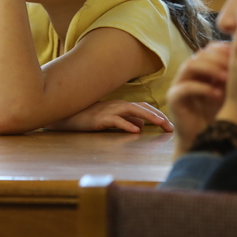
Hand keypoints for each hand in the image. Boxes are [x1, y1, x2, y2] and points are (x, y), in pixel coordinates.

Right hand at [48, 100, 172, 133]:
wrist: (66, 116)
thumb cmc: (89, 118)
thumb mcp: (111, 120)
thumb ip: (126, 121)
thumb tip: (140, 127)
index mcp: (122, 106)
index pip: (144, 108)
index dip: (158, 114)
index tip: (169, 124)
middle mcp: (118, 105)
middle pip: (142, 108)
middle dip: (158, 116)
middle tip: (170, 127)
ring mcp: (109, 111)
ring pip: (132, 111)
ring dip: (148, 116)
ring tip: (160, 123)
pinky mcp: (99, 119)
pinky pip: (115, 121)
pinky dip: (126, 125)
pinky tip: (135, 131)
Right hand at [167, 42, 230, 154]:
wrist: (206, 139)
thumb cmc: (220, 114)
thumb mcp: (230, 92)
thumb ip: (235, 76)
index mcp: (202, 68)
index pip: (211, 49)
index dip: (224, 49)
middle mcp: (189, 73)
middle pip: (201, 54)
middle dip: (219, 59)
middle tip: (234, 66)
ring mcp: (179, 84)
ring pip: (191, 65)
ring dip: (210, 69)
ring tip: (226, 78)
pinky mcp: (173, 98)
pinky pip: (185, 87)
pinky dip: (202, 88)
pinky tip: (217, 94)